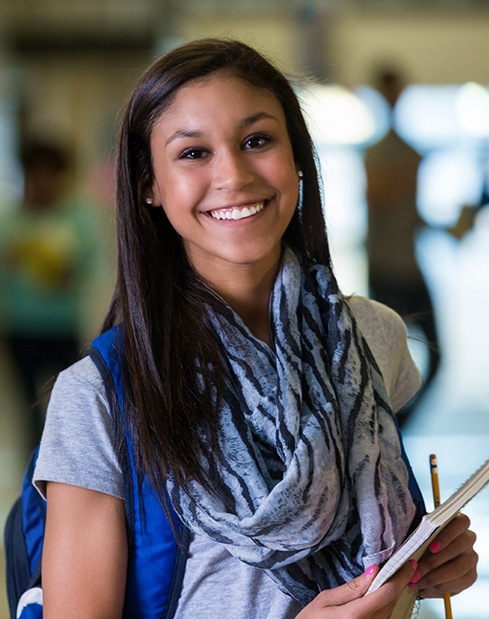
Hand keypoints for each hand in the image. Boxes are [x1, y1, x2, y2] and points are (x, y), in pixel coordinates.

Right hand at [296, 560, 417, 618]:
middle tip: (404, 566)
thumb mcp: (326, 599)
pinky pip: (383, 617)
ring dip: (393, 594)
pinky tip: (382, 594)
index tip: (408, 564)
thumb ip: (352, 587)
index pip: (385, 594)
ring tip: (393, 577)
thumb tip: (373, 571)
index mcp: (354, 615)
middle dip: (398, 583)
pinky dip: (385, 604)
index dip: (400, 577)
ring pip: (390, 611)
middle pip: (391, 602)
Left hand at [409, 513, 477, 597]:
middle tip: (416, 570)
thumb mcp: (420, 533)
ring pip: (458, 568)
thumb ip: (420, 534)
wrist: (425, 554)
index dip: (447, 535)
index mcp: (458, 522)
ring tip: (416, 581)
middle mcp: (468, 538)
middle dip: (434, 561)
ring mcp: (471, 557)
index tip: (431, 547)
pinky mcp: (470, 575)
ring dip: (435, 576)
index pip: (461, 523)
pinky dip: (440, 586)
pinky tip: (425, 587)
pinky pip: (459, 583)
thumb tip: (408, 546)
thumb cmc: (422, 539)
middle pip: (458, 547)